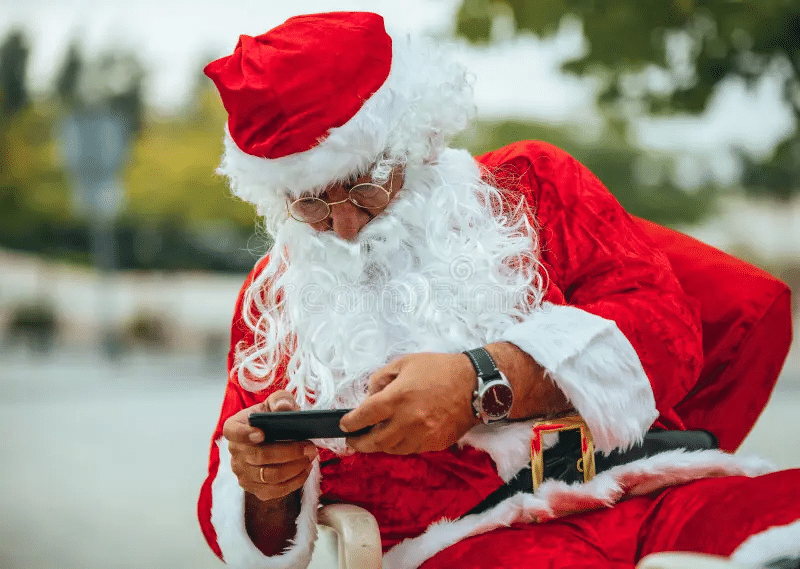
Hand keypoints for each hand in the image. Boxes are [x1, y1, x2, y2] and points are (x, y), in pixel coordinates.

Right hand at [223, 391, 317, 501]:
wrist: (273, 438)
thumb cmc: (273, 418)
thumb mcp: (277, 402)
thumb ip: (280, 400)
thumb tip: (284, 408)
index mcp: (235, 427)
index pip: (233, 431)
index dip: (245, 434)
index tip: (262, 433)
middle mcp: (235, 451)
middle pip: (259, 456)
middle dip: (288, 452)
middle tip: (310, 447)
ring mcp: (243, 472)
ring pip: (269, 476)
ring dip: (294, 468)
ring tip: (310, 457)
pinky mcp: (254, 488)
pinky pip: (274, 491)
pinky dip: (294, 481)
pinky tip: (305, 469)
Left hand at [340, 352, 479, 453]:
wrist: (475, 385)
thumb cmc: (439, 370)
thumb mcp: (404, 363)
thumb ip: (381, 379)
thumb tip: (369, 397)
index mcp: (398, 397)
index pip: (365, 416)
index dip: (350, 423)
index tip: (344, 425)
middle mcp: (408, 420)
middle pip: (375, 441)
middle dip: (359, 443)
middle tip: (353, 440)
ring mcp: (422, 435)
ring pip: (392, 449)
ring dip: (380, 445)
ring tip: (375, 438)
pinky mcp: (434, 443)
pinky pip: (410, 449)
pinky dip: (400, 445)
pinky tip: (398, 436)